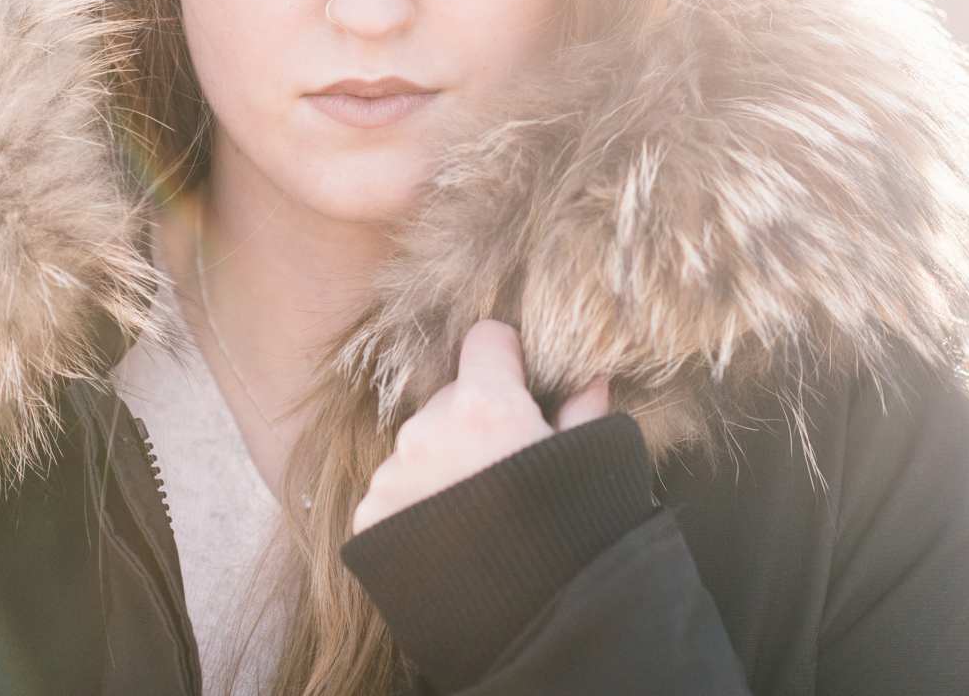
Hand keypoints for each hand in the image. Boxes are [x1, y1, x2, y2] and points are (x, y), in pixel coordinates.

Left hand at [351, 318, 612, 535]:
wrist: (536, 628)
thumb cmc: (576, 537)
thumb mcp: (595, 466)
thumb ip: (585, 412)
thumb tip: (590, 377)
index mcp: (486, 405)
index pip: (486, 340)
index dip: (509, 359)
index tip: (523, 384)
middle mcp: (430, 430)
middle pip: (453, 398)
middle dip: (478, 420)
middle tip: (507, 467)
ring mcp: (395, 474)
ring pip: (421, 445)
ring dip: (445, 463)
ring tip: (479, 513)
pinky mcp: (372, 516)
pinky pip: (395, 489)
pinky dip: (418, 504)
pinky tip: (450, 538)